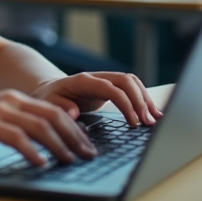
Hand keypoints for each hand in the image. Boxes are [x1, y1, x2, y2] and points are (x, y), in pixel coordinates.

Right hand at [0, 89, 99, 166]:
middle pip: (54, 116)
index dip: (73, 127)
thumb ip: (10, 124)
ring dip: (60, 145)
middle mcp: (9, 101)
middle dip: (75, 136)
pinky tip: (41, 164)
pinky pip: (18, 138)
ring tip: (71, 160)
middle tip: (88, 154)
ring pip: (41, 126)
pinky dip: (33, 151)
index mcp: (11, 98)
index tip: (85, 144)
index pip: (52, 110)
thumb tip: (35, 141)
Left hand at [31, 71, 163, 124]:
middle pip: (127, 81)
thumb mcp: (47, 104)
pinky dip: (142, 99)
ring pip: (132, 82)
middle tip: (148, 122)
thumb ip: (59, 108)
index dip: (126, 104)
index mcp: (83, 81)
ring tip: (154, 119)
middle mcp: (96, 77)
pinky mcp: (109, 89)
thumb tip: (74, 113)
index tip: (134, 123)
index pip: (111, 88)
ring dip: (145, 99)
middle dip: (140, 101)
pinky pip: (130, 89)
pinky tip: (150, 113)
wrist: (46, 91)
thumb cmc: (47, 99)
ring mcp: (104, 81)